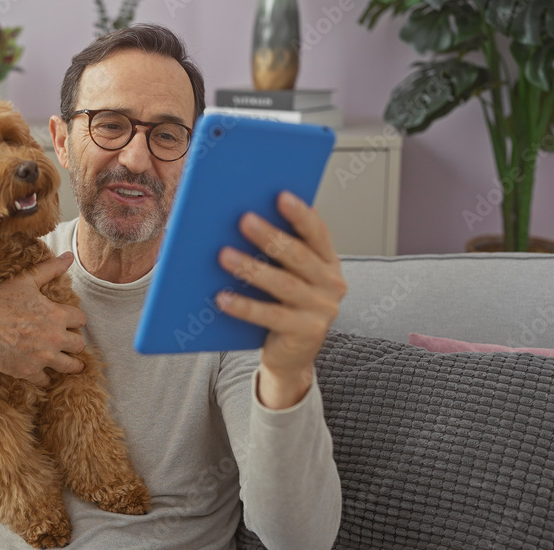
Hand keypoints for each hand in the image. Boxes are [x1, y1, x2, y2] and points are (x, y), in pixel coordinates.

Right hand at [0, 252, 86, 385]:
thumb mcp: (25, 281)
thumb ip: (49, 269)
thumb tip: (68, 256)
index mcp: (55, 315)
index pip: (81, 321)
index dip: (74, 321)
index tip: (67, 323)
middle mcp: (53, 337)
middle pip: (79, 345)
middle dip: (73, 343)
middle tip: (64, 342)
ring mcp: (42, 357)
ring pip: (70, 366)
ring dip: (68, 364)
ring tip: (64, 361)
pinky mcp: (29, 372)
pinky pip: (47, 380)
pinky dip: (44, 376)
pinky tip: (41, 371)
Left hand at [216, 192, 346, 409]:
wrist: (290, 357)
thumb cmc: (283, 307)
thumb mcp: (288, 276)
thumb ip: (279, 252)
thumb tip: (247, 217)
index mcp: (329, 263)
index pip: (317, 233)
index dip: (300, 214)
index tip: (281, 195)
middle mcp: (332, 284)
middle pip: (298, 256)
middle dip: (270, 236)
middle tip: (243, 219)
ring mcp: (322, 310)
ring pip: (283, 285)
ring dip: (252, 268)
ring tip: (224, 255)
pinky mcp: (306, 332)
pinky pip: (270, 316)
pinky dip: (244, 306)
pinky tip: (221, 297)